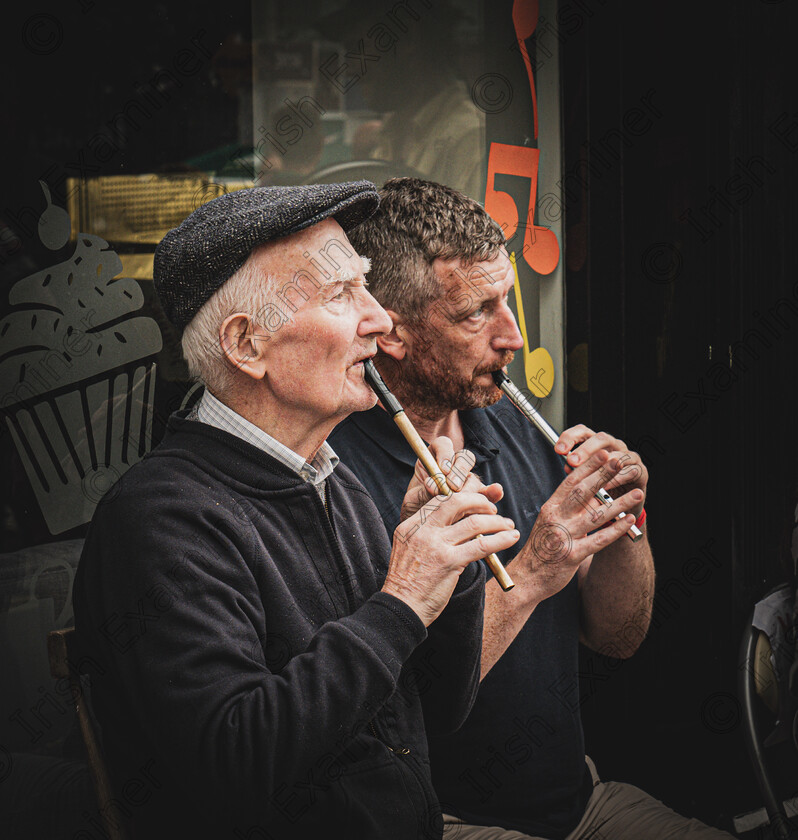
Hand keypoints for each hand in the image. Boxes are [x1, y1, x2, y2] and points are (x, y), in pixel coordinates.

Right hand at [383, 488, 519, 626]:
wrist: (401, 608)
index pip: (441, 500)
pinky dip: (500, 539)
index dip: (464, 498)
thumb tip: (459, 524)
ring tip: (509, 525)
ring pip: (474, 523)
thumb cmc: (408, 584)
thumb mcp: (410, 550)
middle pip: (457, 502)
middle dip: (480, 502)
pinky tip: (511, 538)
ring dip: (497, 521)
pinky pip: (482, 545)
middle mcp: (422, 531)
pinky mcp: (449, 562)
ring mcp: (436, 545)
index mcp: (411, 525)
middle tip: (493, 510)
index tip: (478, 504)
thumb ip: (429, 535)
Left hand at [400, 437, 503, 521]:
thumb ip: (425, 491)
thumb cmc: (415, 509)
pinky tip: (496, 492)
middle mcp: (453, 467)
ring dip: (469, 488)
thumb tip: (435, 486)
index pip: (444, 445)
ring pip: (474, 477)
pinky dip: (493, 492)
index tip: (443, 469)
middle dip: (459, 471)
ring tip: (461, 501)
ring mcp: (467, 481)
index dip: (445, 453)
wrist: (421, 530)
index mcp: (434, 459)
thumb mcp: (414, 499)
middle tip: (452, 486)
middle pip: (464, 458)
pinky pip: (489, 492)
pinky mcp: (478, 496)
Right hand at [513, 441, 644, 600]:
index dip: (587, 466)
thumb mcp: (548, 522)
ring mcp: (564, 537)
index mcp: (550, 508)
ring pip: (595, 515)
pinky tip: (628, 521)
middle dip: (603, 475)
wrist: (526, 577)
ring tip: (636, 493)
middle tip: (620, 461)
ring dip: (618, 502)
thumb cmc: (540, 548)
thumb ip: (566, 507)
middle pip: (582, 492)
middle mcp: (556, 519)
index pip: (570, 482)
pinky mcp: (572, 555)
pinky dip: (615, 529)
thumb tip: (589, 491)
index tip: (603, 453)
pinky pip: (598, 540)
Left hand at [555, 426, 647, 515]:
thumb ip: (576, 469)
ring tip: (589, 475)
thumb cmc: (600, 487)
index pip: (583, 432)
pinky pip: (630, 471)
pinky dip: (618, 479)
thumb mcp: (584, 478)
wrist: (621, 506)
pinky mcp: (641, 471)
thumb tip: (568, 465)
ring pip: (617, 454)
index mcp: (597, 444)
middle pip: (601, 438)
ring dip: (602, 465)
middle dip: (585, 449)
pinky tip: (607, 486)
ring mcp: (629, 457)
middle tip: (572, 461)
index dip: (570, 437)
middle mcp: (614, 446)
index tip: (558, 450)